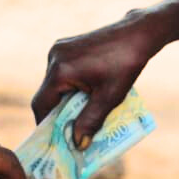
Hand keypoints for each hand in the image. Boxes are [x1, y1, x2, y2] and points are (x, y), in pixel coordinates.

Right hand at [31, 13, 163, 142]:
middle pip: (47, 94)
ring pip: (54, 83)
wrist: (137, 34)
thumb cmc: (126, 65)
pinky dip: (69, 86)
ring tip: (79, 116)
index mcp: (60, 70)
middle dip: (57, 114)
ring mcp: (59, 49)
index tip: (52, 141)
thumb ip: (90, 121)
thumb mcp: (109, 97)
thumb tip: (77, 145)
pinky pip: (61, 72)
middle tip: (68, 132)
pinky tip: (85, 95)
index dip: (44, 124)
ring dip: (64, 99)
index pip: (41, 104)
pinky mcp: (66, 46)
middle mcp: (54, 57)